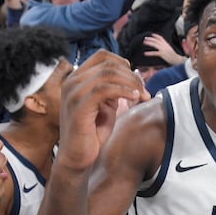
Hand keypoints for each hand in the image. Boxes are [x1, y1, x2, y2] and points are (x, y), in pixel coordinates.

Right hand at [57, 50, 149, 171]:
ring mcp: (73, 93)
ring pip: (107, 73)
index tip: (135, 79)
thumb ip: (113, 91)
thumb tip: (130, 78)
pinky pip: (103, 89)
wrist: (77, 158)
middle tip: (143, 91)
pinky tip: (133, 98)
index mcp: (76, 79)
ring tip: (141, 95)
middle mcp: (72, 82)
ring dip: (129, 83)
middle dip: (130, 75)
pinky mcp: (78, 107)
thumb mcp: (105, 107)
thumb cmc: (91, 134)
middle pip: (107, 64)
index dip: (122, 63)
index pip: (101, 56)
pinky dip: (122, 91)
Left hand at [142, 33, 183, 64]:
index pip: (160, 38)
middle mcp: (164, 45)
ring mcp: (163, 49)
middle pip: (156, 40)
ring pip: (154, 44)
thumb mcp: (169, 50)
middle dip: (150, 38)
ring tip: (144, 42)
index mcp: (166, 44)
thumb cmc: (173, 56)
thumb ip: (165, 47)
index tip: (152, 34)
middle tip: (145, 38)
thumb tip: (160, 47)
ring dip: (149, 43)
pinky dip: (149, 53)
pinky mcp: (162, 54)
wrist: (177, 60)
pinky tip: (145, 53)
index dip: (156, 36)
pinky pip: (154, 53)